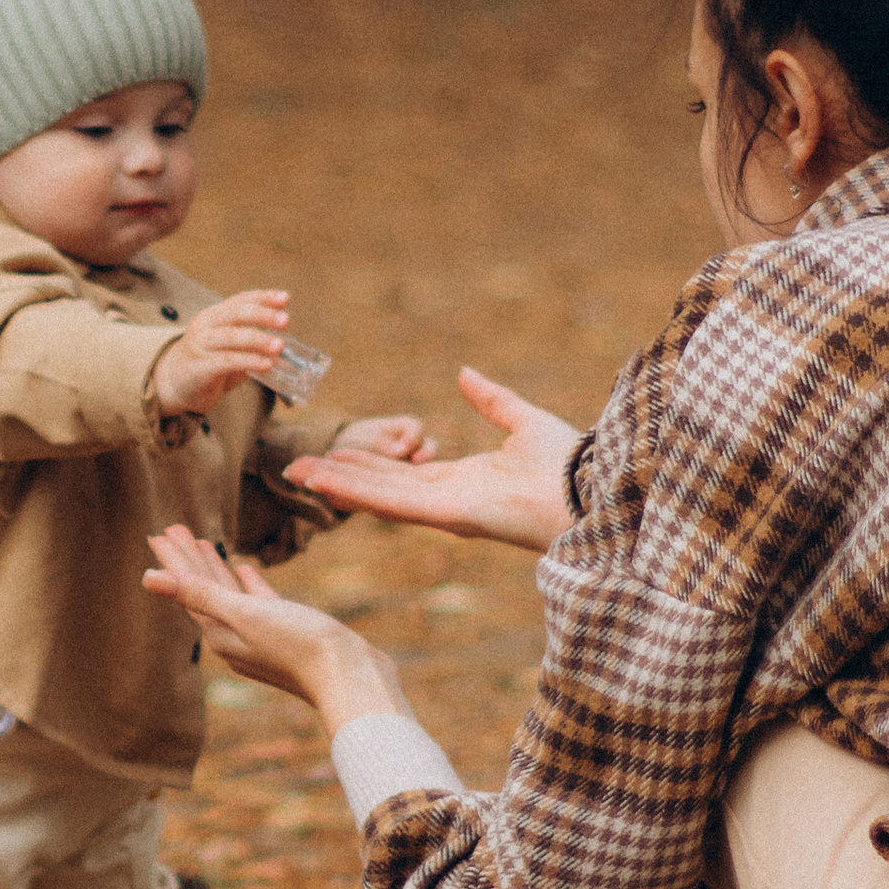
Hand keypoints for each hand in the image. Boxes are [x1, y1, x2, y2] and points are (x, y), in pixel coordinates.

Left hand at [143, 524, 408, 732]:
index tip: (158, 533)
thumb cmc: (299, 645)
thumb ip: (198, 594)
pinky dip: (248, 585)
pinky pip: (258, 603)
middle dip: (189, 561)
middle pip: (203, 592)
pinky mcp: (288, 632)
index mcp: (221, 633)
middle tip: (174, 529)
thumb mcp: (244, 614)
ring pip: (229, 595)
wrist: (350, 677)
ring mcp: (262, 635)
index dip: (174, 561)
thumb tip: (147, 578)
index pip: (188, 591)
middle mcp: (235, 637)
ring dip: (215, 569)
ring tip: (203, 542)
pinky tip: (245, 570)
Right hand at [153, 290, 287, 417]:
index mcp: (215, 316)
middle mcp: (206, 326)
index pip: (240, 300)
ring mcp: (200, 346)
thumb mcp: (229, 347)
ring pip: (231, 337)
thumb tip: (285, 351)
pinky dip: (248, 361)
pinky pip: (226, 362)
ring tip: (279, 346)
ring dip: (258, 340)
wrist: (173, 384)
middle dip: (262, 315)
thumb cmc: (208, 362)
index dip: (263, 297)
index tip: (284, 297)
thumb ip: (252, 346)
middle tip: (285, 320)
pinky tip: (265, 365)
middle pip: (236, 314)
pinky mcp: (199, 368)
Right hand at [288, 366, 581, 552]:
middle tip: (298, 467)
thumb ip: (492, 400)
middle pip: (382, 488)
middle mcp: (449, 500)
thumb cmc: (567, 464)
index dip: (369, 464)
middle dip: (340, 478)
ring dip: (338, 486)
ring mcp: (446, 510)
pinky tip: (327, 480)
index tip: (337, 454)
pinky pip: (396, 503)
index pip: (404, 474)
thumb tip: (464, 374)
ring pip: (380, 497)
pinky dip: (358, 492)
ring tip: (299, 473)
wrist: (591, 488)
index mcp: (464, 481)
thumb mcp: (522, 420)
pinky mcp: (450, 514)